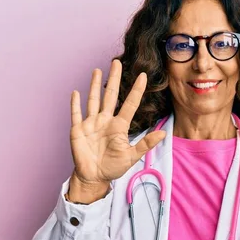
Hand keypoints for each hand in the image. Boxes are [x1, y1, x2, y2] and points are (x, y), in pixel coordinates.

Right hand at [69, 60, 165, 187]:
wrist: (94, 177)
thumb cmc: (113, 167)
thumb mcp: (131, 156)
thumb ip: (145, 144)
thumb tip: (163, 135)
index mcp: (119, 126)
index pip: (130, 104)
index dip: (137, 90)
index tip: (143, 76)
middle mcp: (105, 121)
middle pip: (110, 95)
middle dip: (114, 79)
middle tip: (117, 62)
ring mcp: (91, 123)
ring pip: (93, 100)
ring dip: (94, 85)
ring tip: (97, 70)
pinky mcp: (78, 130)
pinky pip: (76, 114)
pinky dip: (75, 104)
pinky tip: (76, 92)